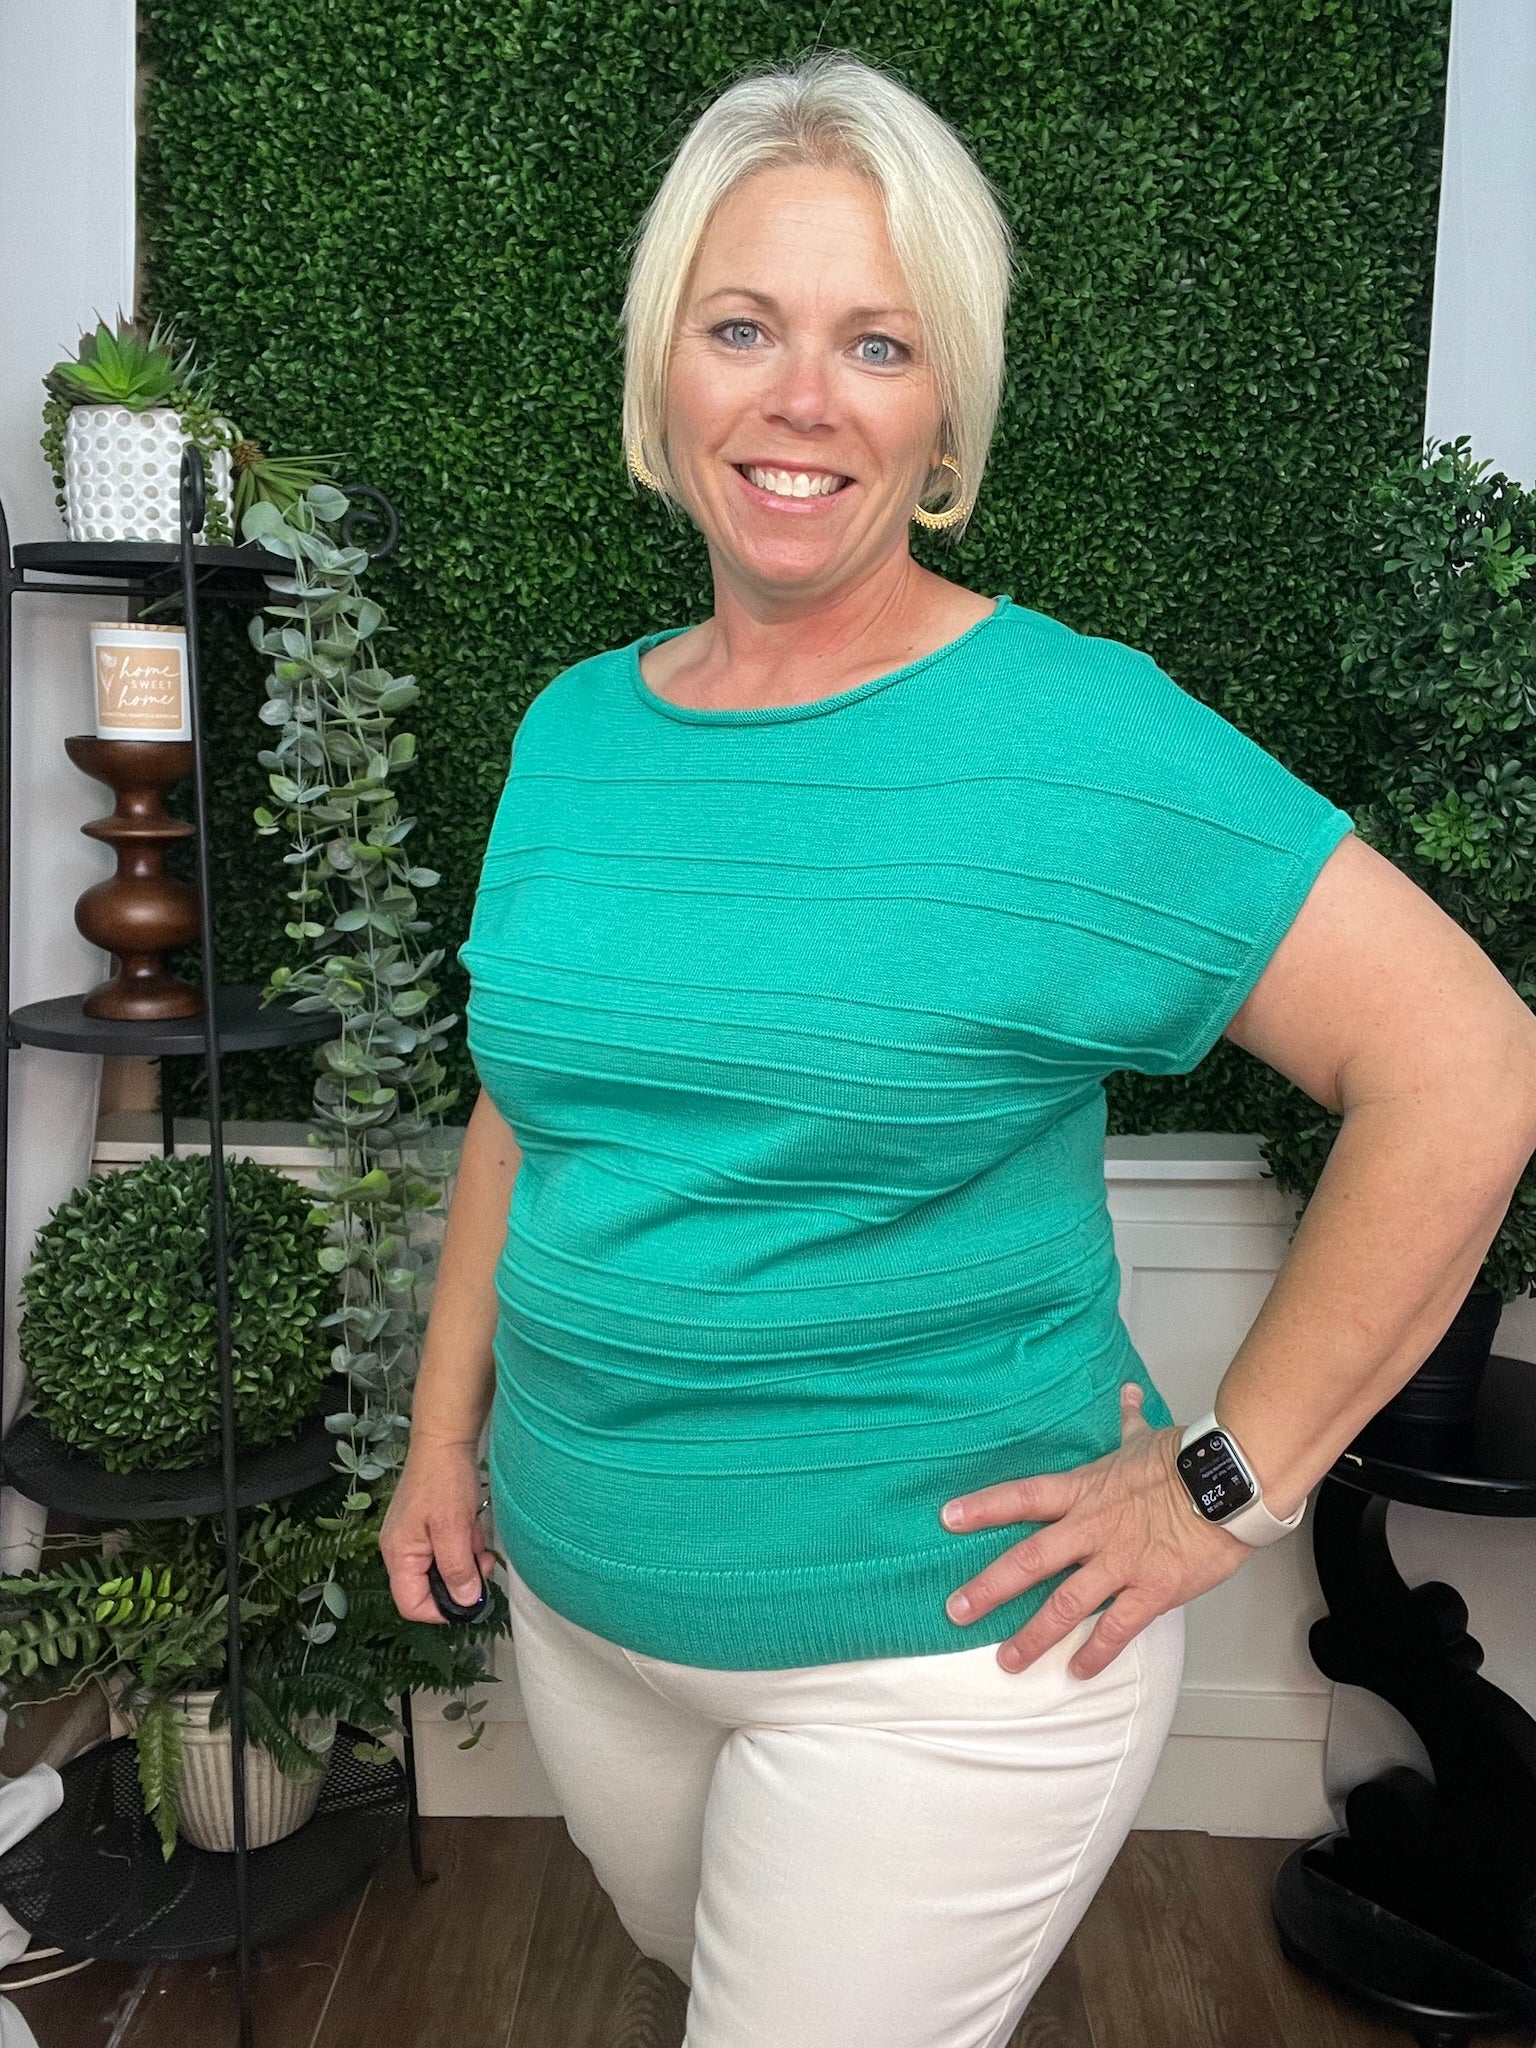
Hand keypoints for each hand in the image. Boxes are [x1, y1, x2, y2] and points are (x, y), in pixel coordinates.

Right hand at [379, 1437, 494, 1624]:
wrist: (444, 1439)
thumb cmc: (444, 1480)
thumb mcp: (454, 1528)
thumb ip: (457, 1568)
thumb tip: (465, 1602)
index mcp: (399, 1555)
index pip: (411, 1605)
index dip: (441, 1611)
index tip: (470, 1600)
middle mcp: (400, 1550)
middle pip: (426, 1589)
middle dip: (458, 1582)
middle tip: (481, 1566)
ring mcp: (413, 1537)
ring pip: (440, 1569)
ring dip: (464, 1563)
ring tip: (479, 1543)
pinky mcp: (426, 1526)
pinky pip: (445, 1550)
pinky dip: (462, 1546)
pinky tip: (473, 1530)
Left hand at [938, 1383, 1248, 1678]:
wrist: (1230, 1484)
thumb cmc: (1186, 1459)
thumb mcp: (1147, 1438)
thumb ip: (1128, 1423)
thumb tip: (1126, 1393)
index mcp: (1085, 1491)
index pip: (1023, 1497)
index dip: (984, 1507)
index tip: (948, 1519)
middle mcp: (1092, 1530)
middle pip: (1030, 1560)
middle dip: (989, 1588)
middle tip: (956, 1610)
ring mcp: (1120, 1562)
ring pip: (1065, 1604)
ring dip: (1034, 1635)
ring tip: (1008, 1660)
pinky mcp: (1152, 1590)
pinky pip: (1116, 1628)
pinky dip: (1095, 1652)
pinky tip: (1077, 1671)